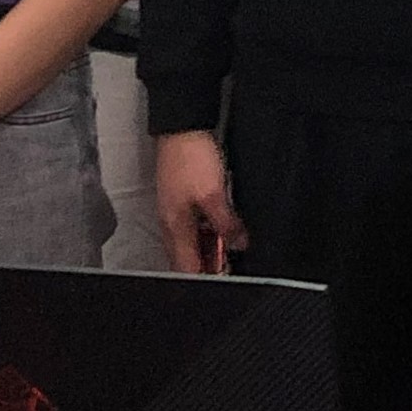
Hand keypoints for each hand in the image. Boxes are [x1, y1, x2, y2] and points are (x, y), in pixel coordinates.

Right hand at [157, 130, 246, 274]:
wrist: (182, 128)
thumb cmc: (191, 158)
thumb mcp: (214, 195)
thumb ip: (226, 223)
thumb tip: (239, 245)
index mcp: (175, 228)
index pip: (187, 268)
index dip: (206, 279)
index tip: (226, 282)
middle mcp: (172, 225)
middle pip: (188, 258)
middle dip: (210, 266)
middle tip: (233, 267)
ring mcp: (176, 212)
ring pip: (193, 242)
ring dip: (211, 248)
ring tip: (234, 249)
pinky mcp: (182, 201)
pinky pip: (195, 226)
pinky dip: (209, 232)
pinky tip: (225, 228)